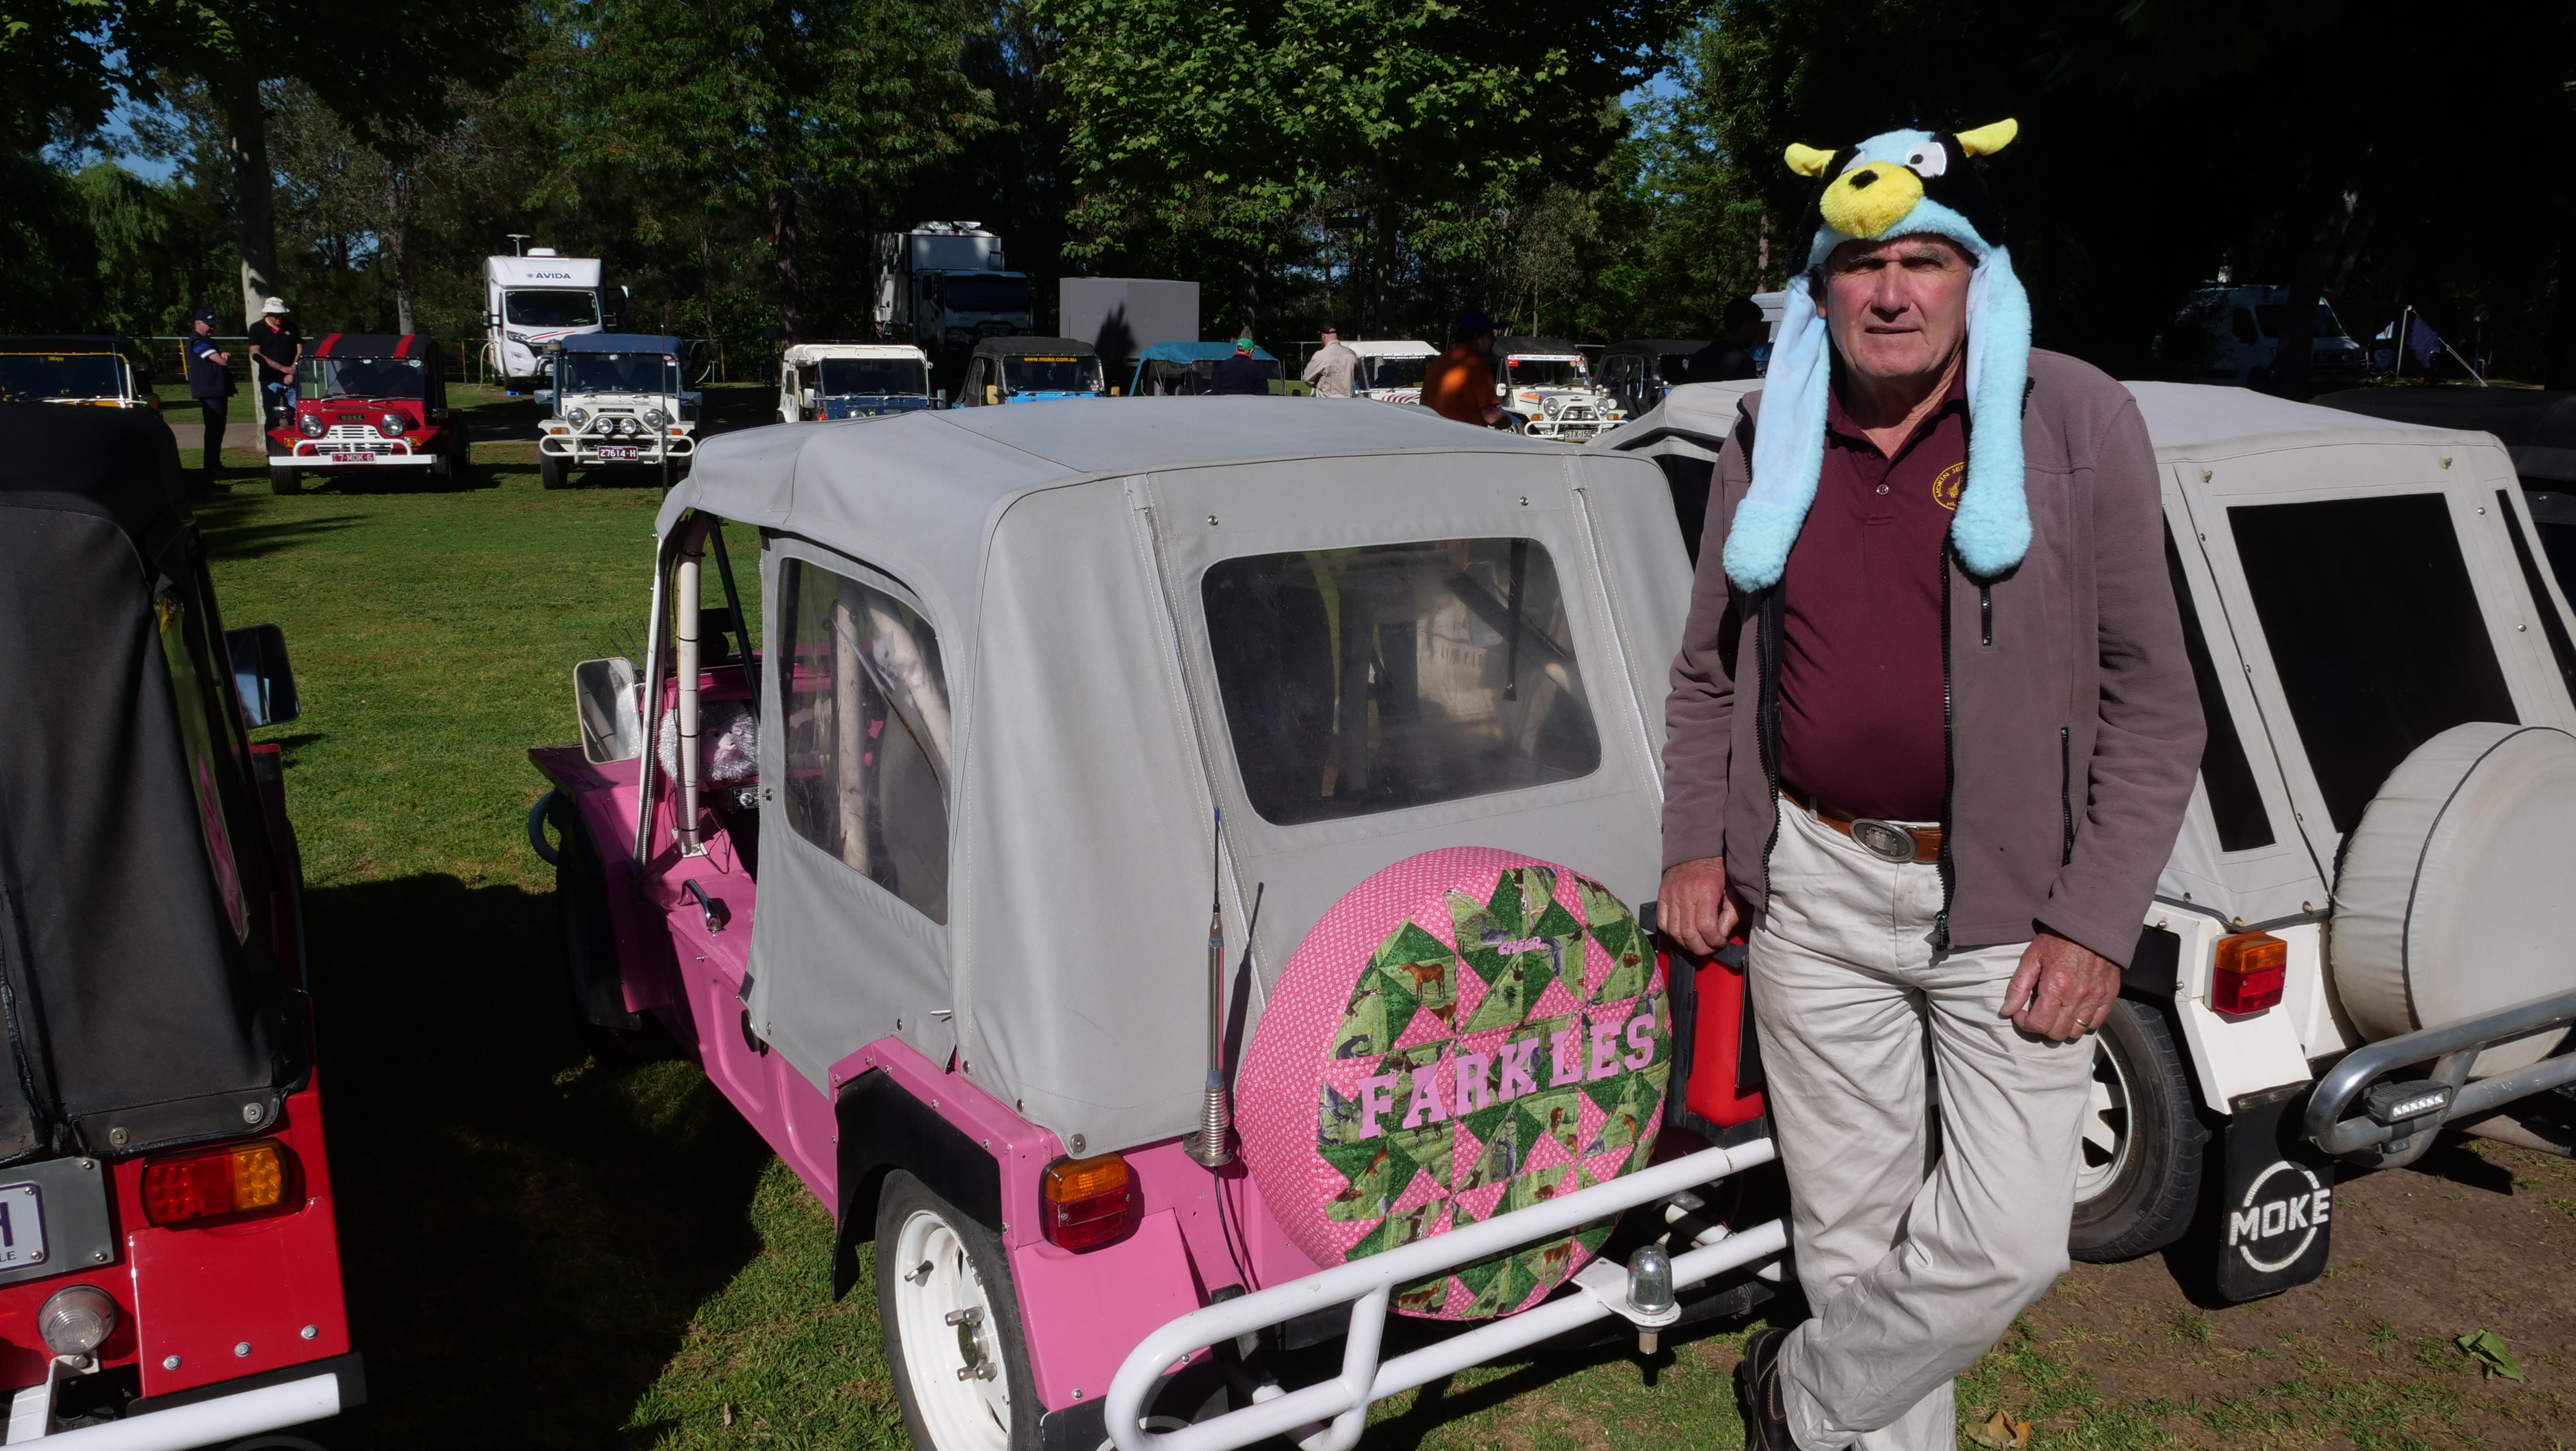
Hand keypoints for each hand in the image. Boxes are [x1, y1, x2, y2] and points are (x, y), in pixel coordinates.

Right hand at [1657, 856, 1740, 957]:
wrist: (1697, 848)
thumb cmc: (1719, 870)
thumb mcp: (1733, 890)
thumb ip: (1730, 914)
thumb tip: (1721, 934)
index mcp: (1706, 890)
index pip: (1706, 926)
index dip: (1714, 941)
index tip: (1721, 942)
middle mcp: (1685, 894)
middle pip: (1688, 933)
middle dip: (1701, 948)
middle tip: (1709, 948)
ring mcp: (1671, 895)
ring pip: (1673, 931)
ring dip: (1686, 944)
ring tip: (1697, 944)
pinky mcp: (1661, 895)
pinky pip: (1662, 923)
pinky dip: (1671, 934)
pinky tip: (1682, 935)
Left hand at [2001, 931, 2119, 1041]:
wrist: (2092, 925)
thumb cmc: (2059, 939)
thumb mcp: (2032, 957)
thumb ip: (2018, 986)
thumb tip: (2007, 1011)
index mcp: (2056, 987)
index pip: (2039, 1024)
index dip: (2025, 1024)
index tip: (2021, 1014)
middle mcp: (2078, 997)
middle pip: (2058, 1033)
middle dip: (2042, 1027)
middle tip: (2037, 1014)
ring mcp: (2096, 998)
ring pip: (2077, 1032)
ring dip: (2062, 1027)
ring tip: (2055, 1013)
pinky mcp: (2109, 996)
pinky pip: (2096, 1023)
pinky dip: (2083, 1023)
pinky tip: (2073, 1011)